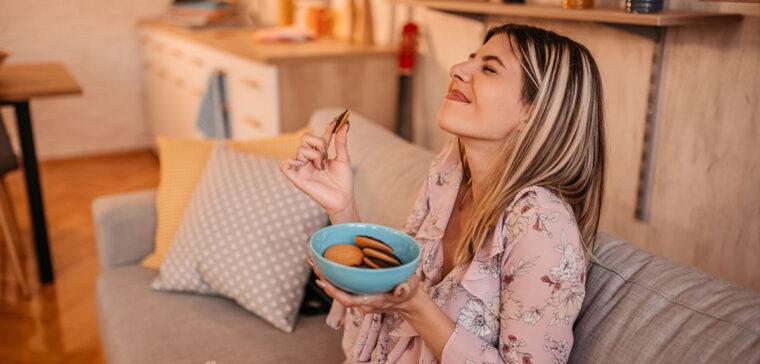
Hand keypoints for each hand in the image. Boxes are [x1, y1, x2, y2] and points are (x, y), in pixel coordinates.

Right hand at [279, 118, 353, 215]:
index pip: (320, 137)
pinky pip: (284, 165)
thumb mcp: (343, 159)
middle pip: (305, 138)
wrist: (343, 199)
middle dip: (318, 143)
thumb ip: (341, 141)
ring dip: (315, 156)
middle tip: (326, 156)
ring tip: (321, 167)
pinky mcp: (296, 178)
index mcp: (320, 155)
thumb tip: (345, 124)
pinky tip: (303, 165)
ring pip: (300, 149)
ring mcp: (302, 168)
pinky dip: (290, 162)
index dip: (328, 128)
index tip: (337, 120)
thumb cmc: (343, 182)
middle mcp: (309, 160)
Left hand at [306, 256, 421, 315]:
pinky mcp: (360, 290)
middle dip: (324, 279)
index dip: (334, 292)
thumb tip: (401, 288)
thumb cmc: (408, 294)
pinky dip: (334, 273)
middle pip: (338, 292)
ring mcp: (359, 296)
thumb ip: (404, 288)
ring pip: (339, 287)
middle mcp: (361, 300)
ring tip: (314, 259)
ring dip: (326, 275)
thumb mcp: (409, 289)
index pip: (347, 300)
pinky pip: (343, 283)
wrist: (409, 302)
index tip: (323, 281)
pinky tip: (327, 261)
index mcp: (371, 300)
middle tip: (312, 262)